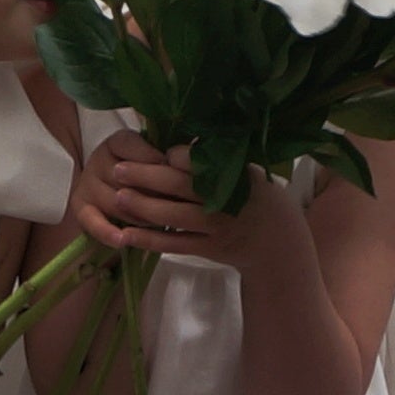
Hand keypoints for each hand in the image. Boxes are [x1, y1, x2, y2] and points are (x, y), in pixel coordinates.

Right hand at [71, 129, 168, 246]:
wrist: (112, 182)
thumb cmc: (144, 170)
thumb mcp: (155, 157)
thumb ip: (169, 159)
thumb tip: (189, 166)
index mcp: (119, 141)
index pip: (137, 150)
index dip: (158, 164)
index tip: (178, 174)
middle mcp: (98, 158)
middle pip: (126, 179)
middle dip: (154, 195)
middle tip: (177, 206)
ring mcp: (87, 182)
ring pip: (115, 202)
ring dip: (139, 216)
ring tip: (161, 223)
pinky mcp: (79, 206)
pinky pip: (91, 220)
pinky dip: (106, 231)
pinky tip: (121, 241)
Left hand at [103, 145, 305, 273]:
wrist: (277, 241)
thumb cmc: (255, 197)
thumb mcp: (246, 172)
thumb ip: (216, 160)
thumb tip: (175, 145)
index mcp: (233, 176)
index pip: (198, 162)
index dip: (173, 156)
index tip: (155, 151)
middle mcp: (224, 201)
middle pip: (179, 187)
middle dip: (145, 176)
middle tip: (117, 169)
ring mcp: (216, 227)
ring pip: (173, 217)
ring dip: (142, 206)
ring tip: (117, 196)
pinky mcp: (209, 249)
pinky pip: (174, 244)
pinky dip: (150, 239)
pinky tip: (127, 234)